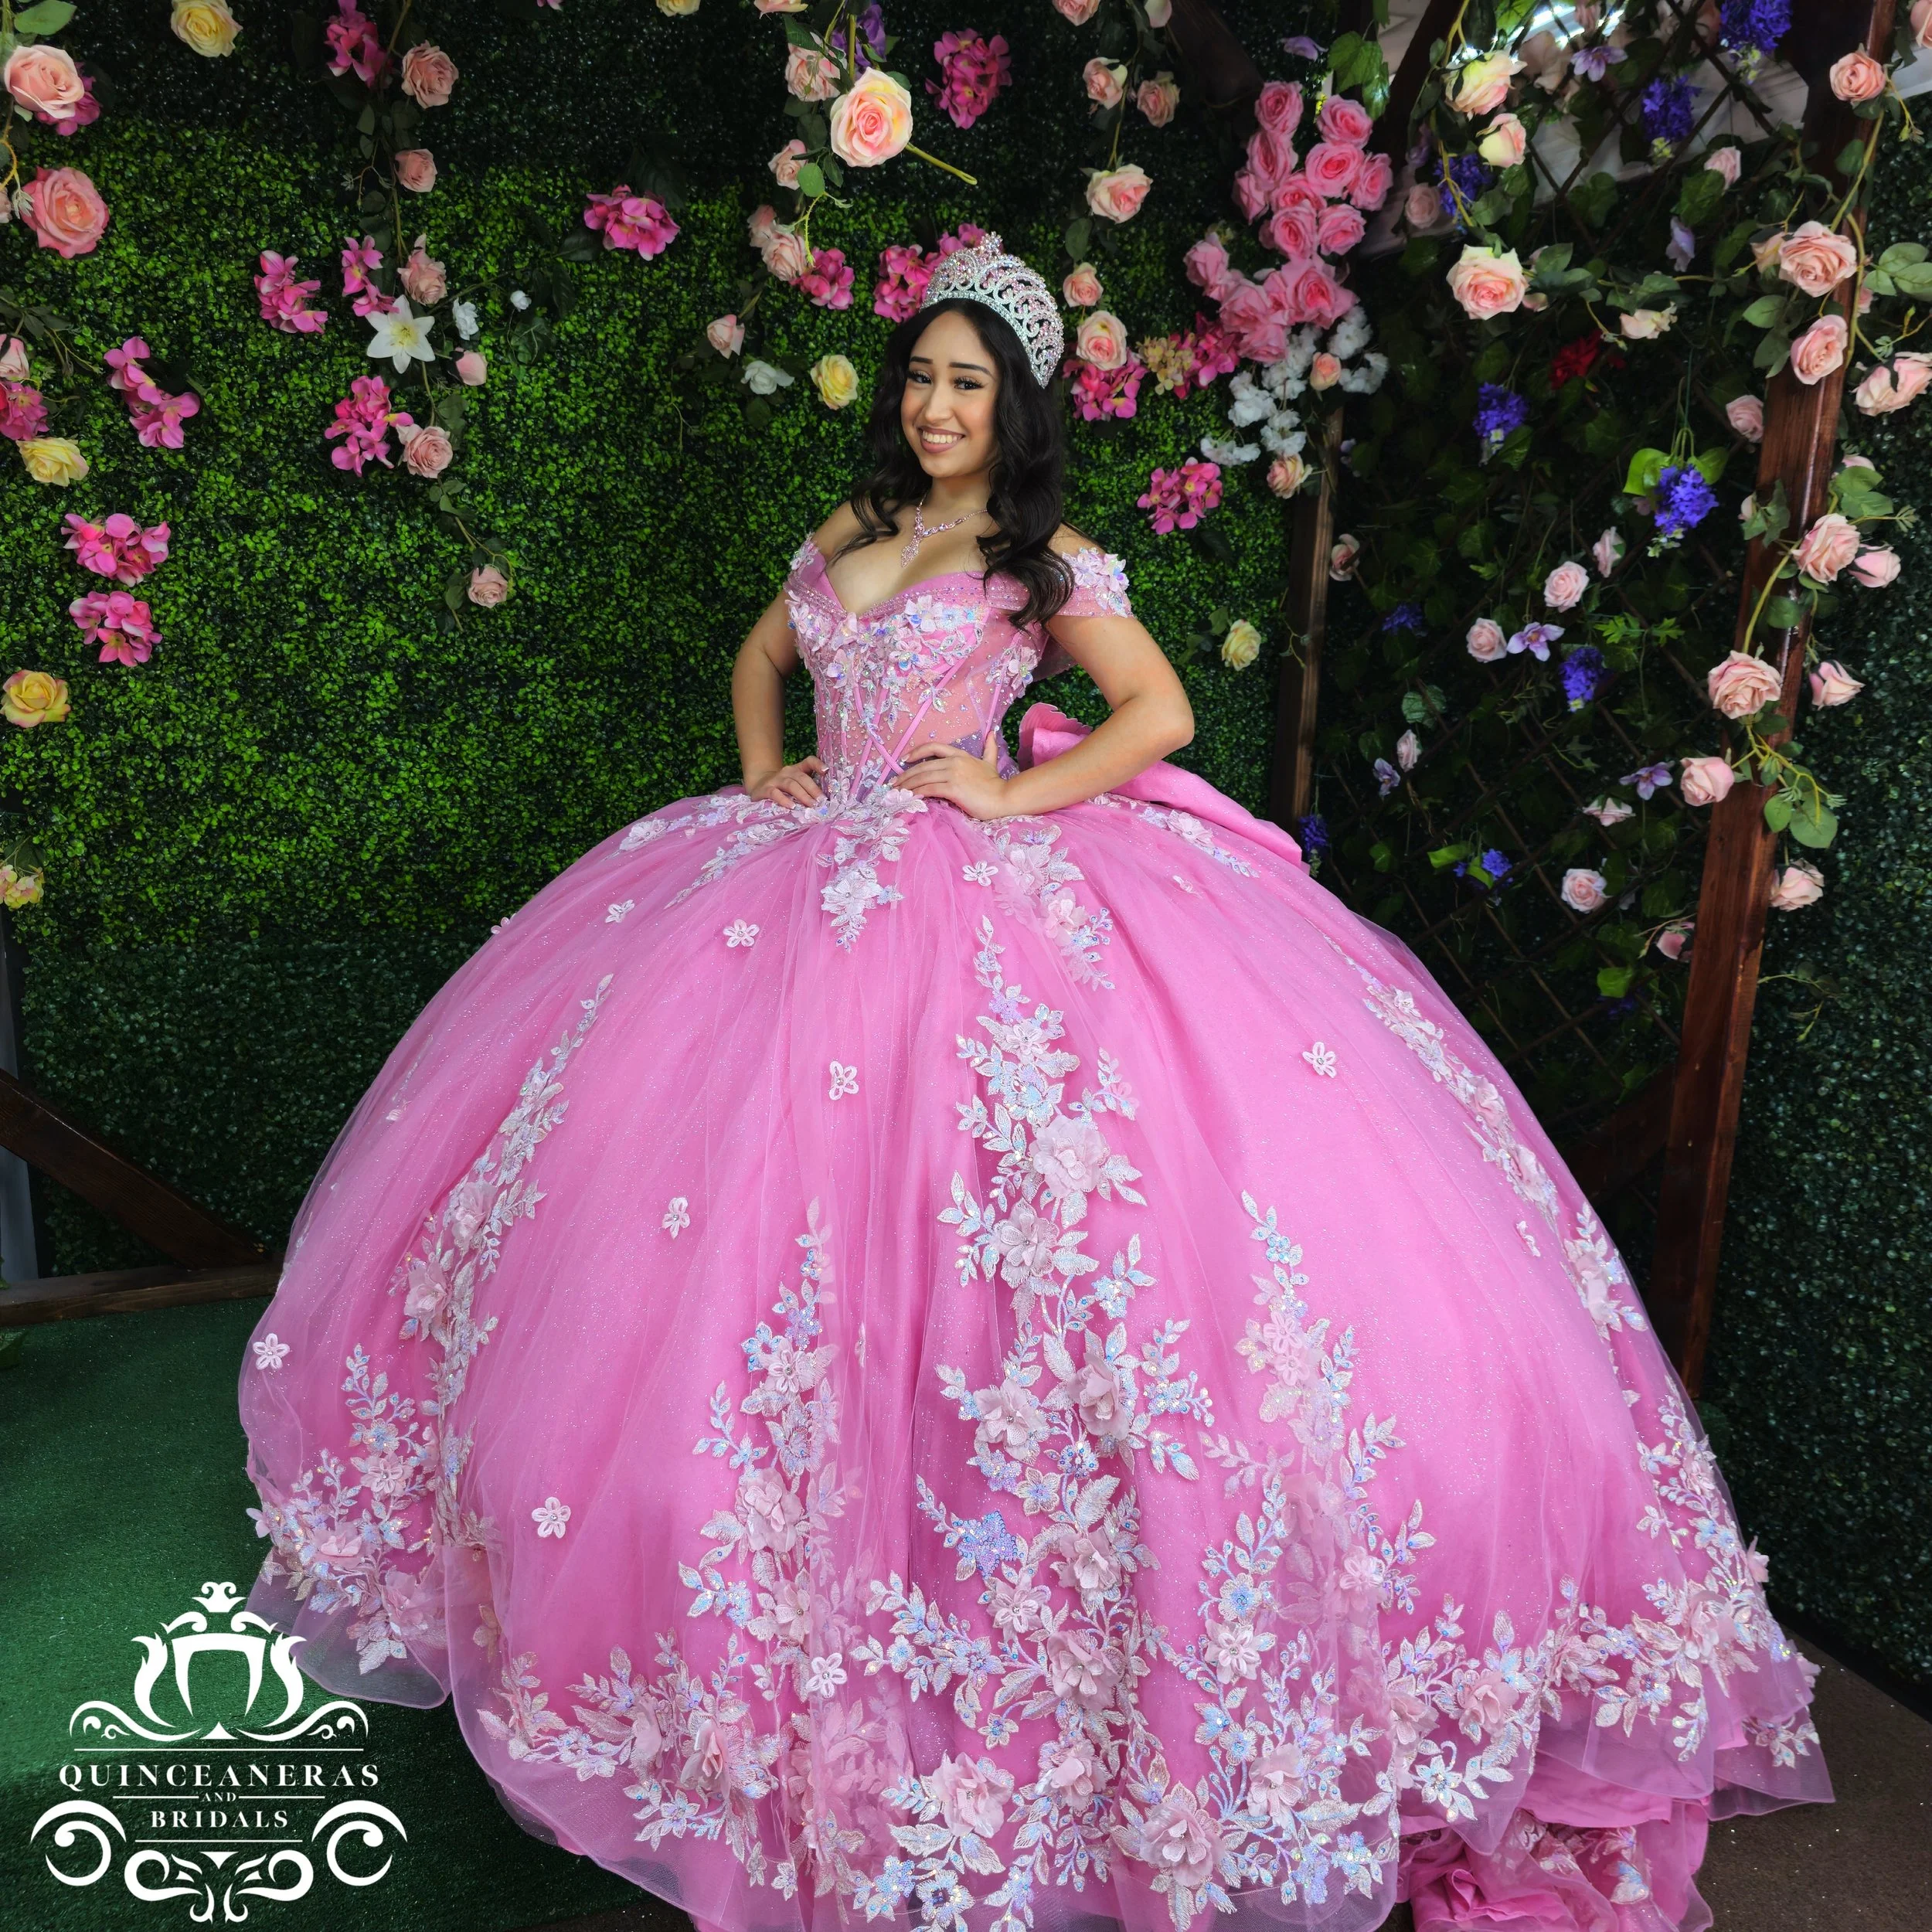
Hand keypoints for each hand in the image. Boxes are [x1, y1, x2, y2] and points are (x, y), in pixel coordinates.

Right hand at [744, 756, 824, 806]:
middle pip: (802, 778)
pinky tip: (791, 807)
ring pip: (791, 785)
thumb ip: (808, 789)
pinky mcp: (766, 789)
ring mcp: (776, 780)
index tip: (826, 771)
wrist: (758, 785)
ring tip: (811, 805)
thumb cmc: (783, 789)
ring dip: (802, 795)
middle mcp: (787, 772)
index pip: (809, 761)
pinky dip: (784, 800)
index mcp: (797, 770)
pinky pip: (775, 794)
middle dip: (813, 789)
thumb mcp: (795, 785)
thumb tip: (824, 802)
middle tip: (822, 801)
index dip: (817, 764)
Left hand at [890, 743, 1012, 819]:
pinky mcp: (953, 789)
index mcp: (960, 755)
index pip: (933, 748)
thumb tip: (991, 733)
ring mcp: (953, 775)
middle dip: (906, 775)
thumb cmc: (995, 784)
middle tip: (894, 784)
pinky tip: (910, 797)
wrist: (1004, 797)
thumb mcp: (990, 762)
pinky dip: (917, 793)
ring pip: (923, 778)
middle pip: (923, 767)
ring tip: (898, 793)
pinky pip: (930, 789)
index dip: (916, 752)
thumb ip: (989, 748)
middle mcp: (954, 762)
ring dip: (908, 786)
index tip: (904, 759)